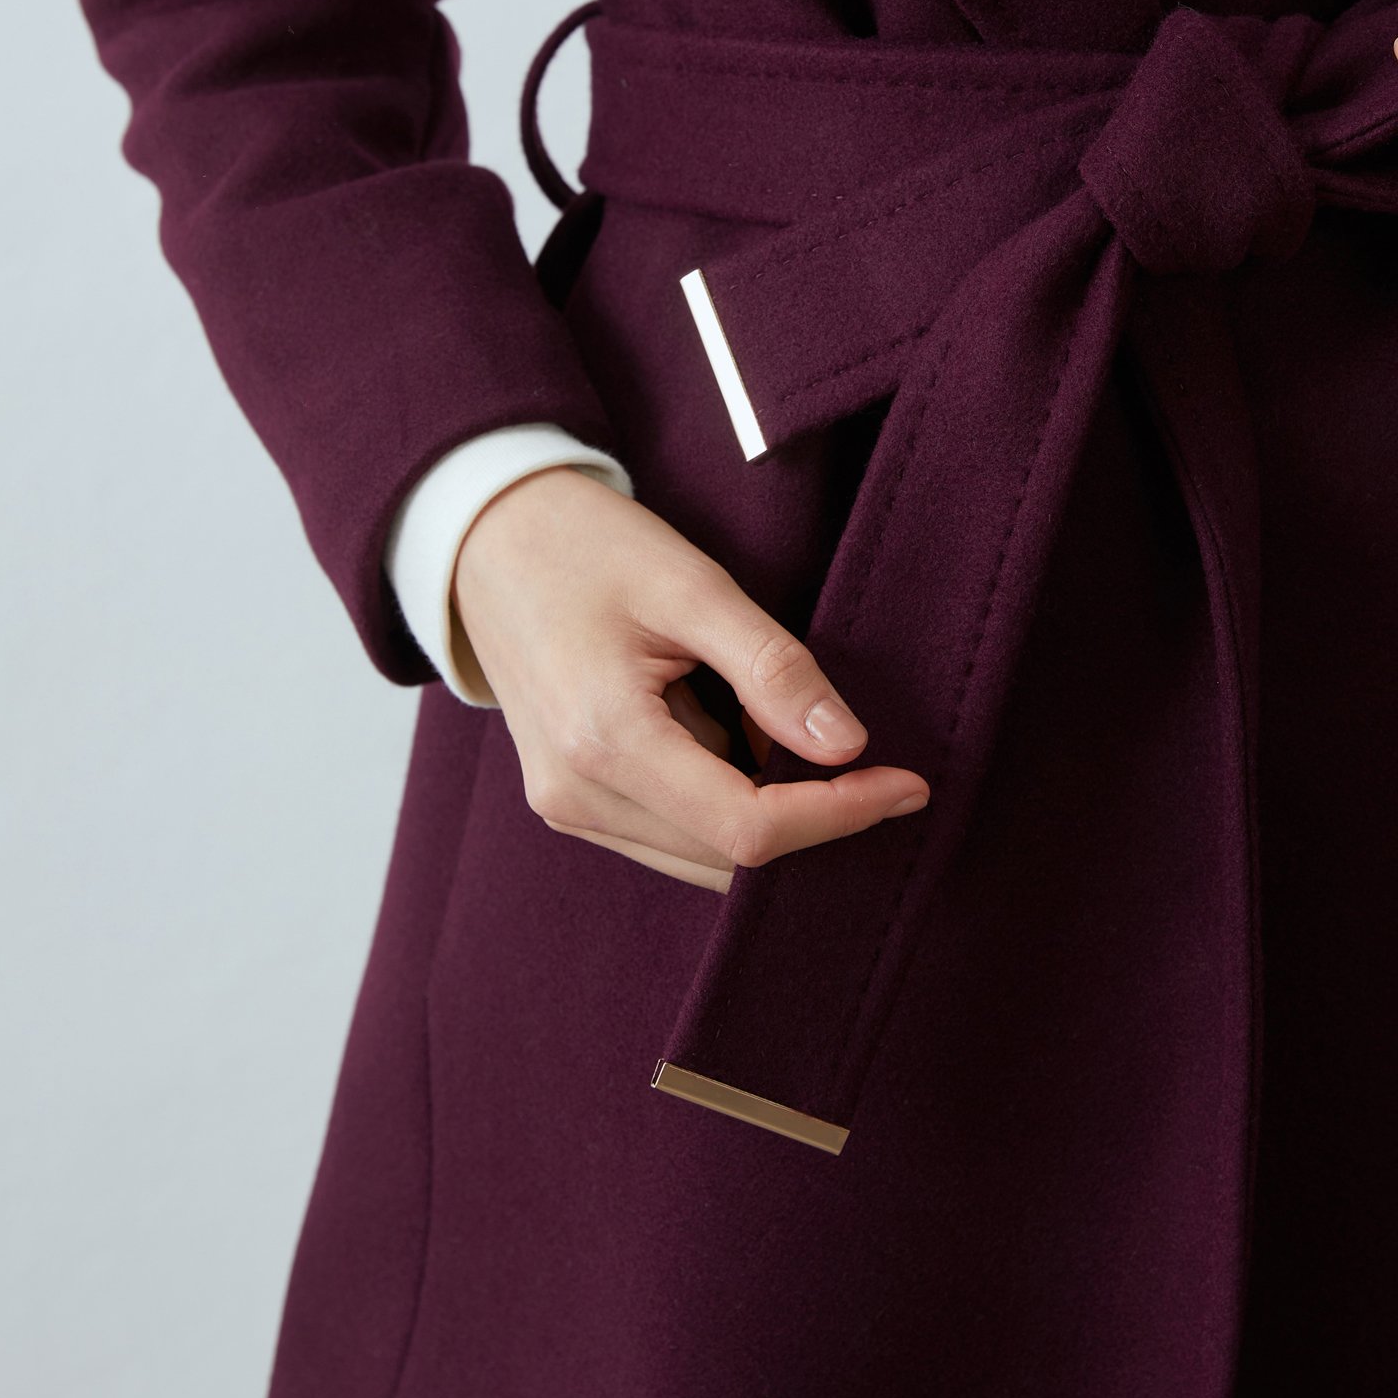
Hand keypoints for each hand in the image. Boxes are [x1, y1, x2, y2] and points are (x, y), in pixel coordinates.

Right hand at [452, 465, 929, 891]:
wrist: (489, 538)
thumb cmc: (588, 546)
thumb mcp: (691, 585)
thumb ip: (771, 667)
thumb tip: (849, 745)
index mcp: (605, 742)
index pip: (749, 830)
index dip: (840, 815)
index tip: (908, 783)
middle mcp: (579, 797)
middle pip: (730, 859)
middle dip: (811, 817)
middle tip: (864, 751)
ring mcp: (569, 807)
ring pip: (704, 858)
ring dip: (768, 813)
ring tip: (787, 726)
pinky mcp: (572, 800)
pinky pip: (672, 835)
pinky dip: (726, 805)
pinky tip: (742, 739)